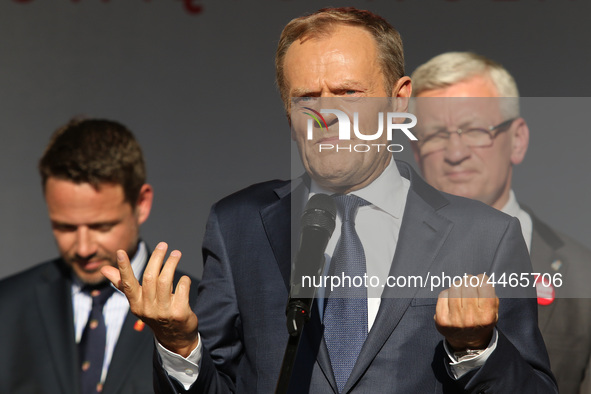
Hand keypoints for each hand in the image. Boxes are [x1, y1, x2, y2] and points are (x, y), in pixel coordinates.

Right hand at [101, 242, 198, 356]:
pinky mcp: (179, 313)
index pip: (127, 284)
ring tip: (176, 253)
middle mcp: (147, 309)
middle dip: (157, 258)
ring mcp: (163, 312)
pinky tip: (184, 279)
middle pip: (150, 277)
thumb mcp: (138, 301)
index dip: (124, 268)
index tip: (121, 252)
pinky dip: (184, 280)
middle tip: (164, 245)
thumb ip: (123, 284)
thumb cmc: (155, 312)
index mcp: (136, 304)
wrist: (175, 338)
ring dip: (171, 263)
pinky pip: (182, 288)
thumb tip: (104, 270)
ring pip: (165, 280)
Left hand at [434, 273, 498, 350]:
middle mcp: (470, 318)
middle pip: (468, 285)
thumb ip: (491, 296)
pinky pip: (443, 295)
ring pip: (455, 287)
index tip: (481, 280)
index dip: (482, 279)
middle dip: (469, 280)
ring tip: (461, 290)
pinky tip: (452, 299)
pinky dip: (448, 293)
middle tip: (470, 283)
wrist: (467, 343)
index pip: (484, 287)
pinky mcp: (442, 319)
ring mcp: (455, 319)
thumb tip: (481, 279)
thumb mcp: (493, 313)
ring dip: (458, 285)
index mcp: (486, 316)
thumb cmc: (481, 321)